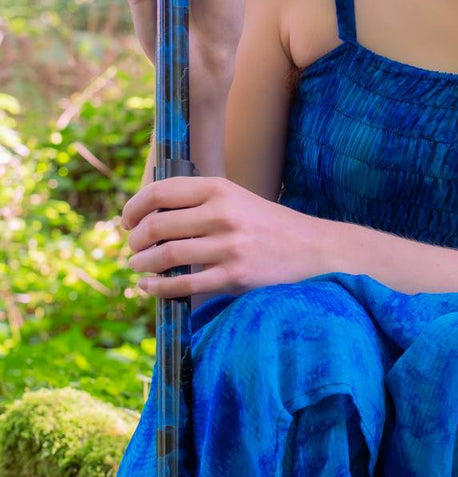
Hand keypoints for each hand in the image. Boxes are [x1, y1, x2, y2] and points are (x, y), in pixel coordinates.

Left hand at [122, 176, 334, 298]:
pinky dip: (159, 288)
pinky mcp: (234, 276)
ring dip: (142, 264)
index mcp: (219, 188)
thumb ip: (197, 202)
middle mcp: (223, 213)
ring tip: (138, 266)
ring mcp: (229, 246)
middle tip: (133, 248)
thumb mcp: (235, 199)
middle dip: (136, 240)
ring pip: (166, 255)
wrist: (311, 249)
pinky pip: (183, 284)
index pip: (161, 192)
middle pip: (158, 225)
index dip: (134, 207)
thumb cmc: (265, 224)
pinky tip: (150, 287)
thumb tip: (147, 216)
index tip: (127, 221)